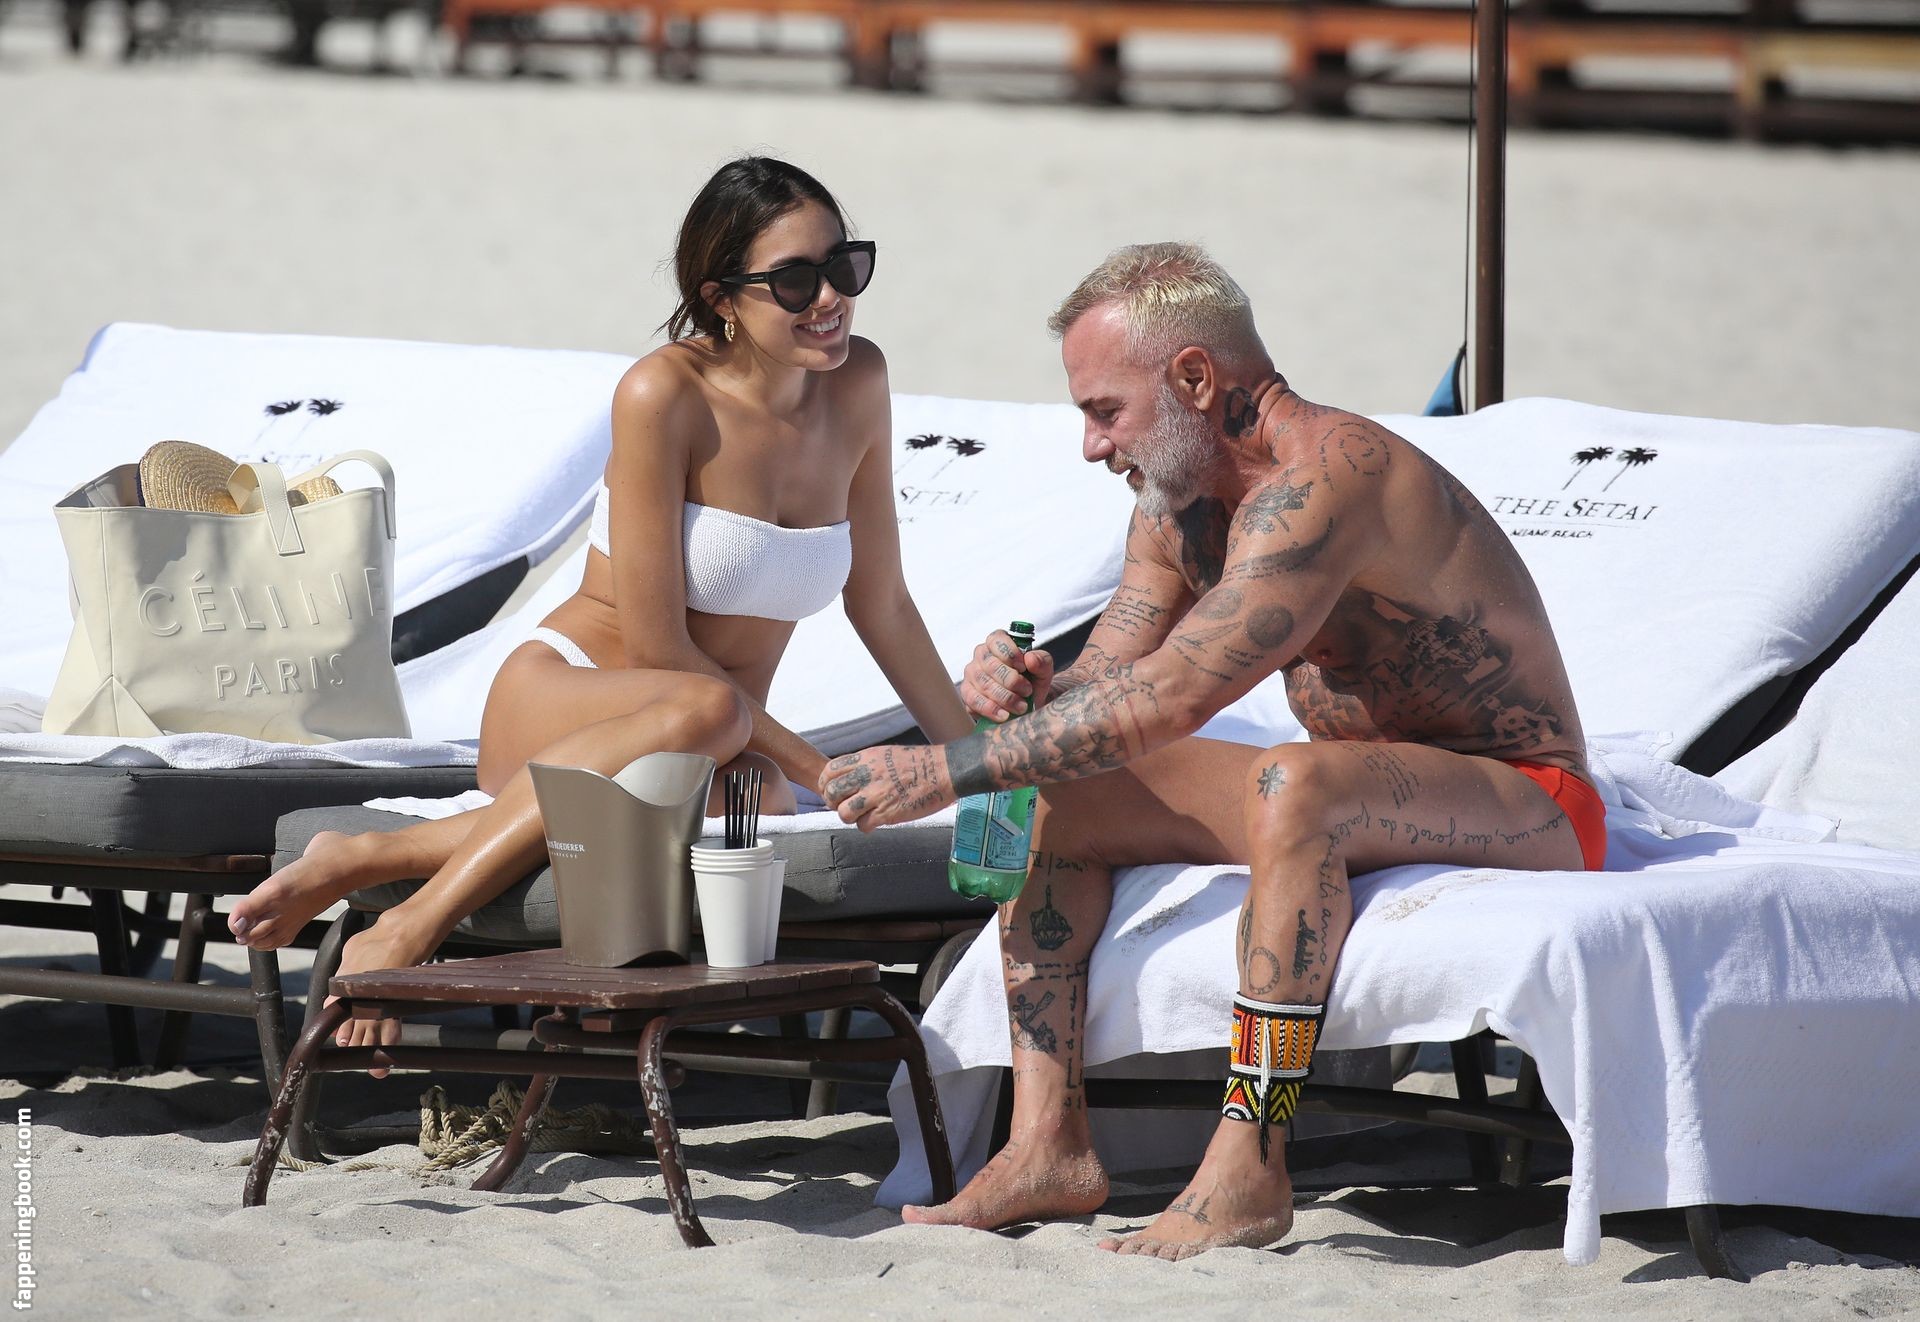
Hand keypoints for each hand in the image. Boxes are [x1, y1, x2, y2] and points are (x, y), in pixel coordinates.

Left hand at [818, 745, 954, 831]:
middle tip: (846, 806)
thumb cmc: (919, 762)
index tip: (833, 792)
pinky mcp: (888, 813)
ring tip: (861, 815)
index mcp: (866, 758)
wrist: (944, 770)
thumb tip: (848, 777)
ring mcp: (877, 795)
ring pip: (844, 813)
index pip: (830, 771)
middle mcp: (867, 775)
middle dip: (834, 803)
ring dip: (850, 817)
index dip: (826, 784)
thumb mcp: (885, 754)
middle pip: (832, 793)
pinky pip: (863, 826)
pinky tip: (875, 822)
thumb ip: (865, 764)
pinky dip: (866, 827)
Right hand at [961, 631, 1053, 721]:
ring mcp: (971, 674)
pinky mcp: (967, 693)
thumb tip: (1030, 658)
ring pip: (984, 684)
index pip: (997, 640)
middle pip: (991, 665)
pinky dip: (991, 709)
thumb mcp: (1044, 670)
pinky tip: (1004, 715)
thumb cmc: (1033, 681)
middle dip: (1012, 681)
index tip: (1023, 667)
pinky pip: (974, 700)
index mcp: (998, 642)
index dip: (1010, 654)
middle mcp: (981, 655)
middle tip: (1027, 691)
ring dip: (1005, 697)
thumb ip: (1042, 661)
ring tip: (1021, 706)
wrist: (1028, 703)